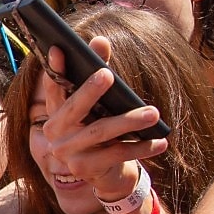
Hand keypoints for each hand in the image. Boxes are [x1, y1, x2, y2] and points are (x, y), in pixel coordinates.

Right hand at [40, 41, 165, 198]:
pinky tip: (159, 141)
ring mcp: (67, 154)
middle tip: (108, 74)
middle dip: (90, 90)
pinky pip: (115, 155)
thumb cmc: (102, 130)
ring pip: (99, 132)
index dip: (54, 69)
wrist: (106, 173)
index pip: (54, 88)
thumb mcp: (101, 104)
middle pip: (74, 108)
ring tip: (153, 113)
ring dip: (128, 121)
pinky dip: (140, 148)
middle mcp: (55, 134)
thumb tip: (100, 41)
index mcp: (56, 113)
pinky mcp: (84, 170)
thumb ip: (99, 73)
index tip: (58, 49)